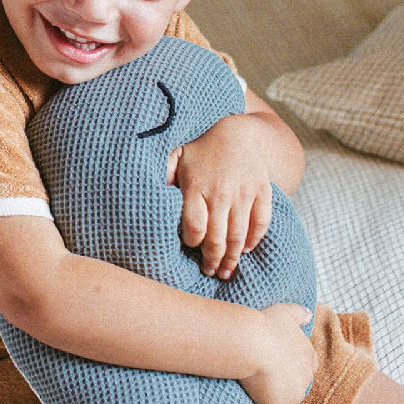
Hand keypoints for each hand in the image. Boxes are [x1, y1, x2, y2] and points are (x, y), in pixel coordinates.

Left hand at [167, 114, 272, 278]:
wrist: (238, 132)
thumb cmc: (200, 150)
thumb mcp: (176, 158)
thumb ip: (162, 177)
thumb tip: (141, 193)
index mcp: (196, 187)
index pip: (194, 226)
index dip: (192, 242)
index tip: (189, 249)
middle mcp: (220, 192)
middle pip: (217, 237)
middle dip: (212, 260)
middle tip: (209, 272)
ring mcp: (244, 193)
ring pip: (239, 235)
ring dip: (232, 258)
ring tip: (225, 271)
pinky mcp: (262, 191)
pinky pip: (261, 222)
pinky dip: (254, 239)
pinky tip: (245, 249)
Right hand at [239, 304, 317, 403]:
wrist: (252, 342)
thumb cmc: (265, 325)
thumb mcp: (284, 312)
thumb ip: (298, 313)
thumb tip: (308, 313)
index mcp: (307, 357)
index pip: (305, 369)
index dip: (291, 371)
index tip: (278, 371)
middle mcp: (304, 380)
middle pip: (296, 391)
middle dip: (284, 393)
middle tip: (264, 391)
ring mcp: (290, 398)